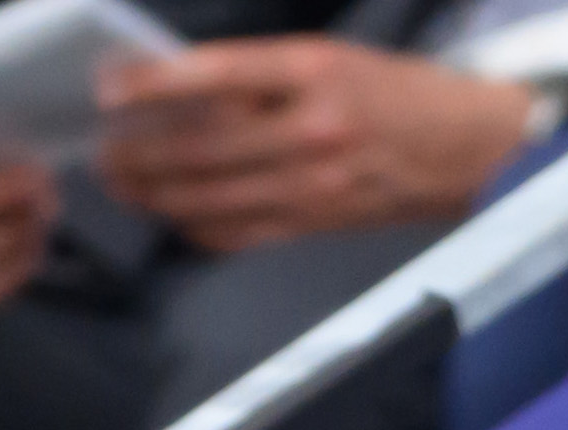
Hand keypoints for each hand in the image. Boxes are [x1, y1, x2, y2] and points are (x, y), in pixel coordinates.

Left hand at [91, 40, 534, 251]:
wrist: (464, 150)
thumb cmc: (396, 95)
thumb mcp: (330, 58)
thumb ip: (261, 75)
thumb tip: (185, 90)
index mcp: (314, 71)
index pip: (217, 76)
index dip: (156, 86)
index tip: (110, 88)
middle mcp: (311, 129)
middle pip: (204, 146)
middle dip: (143, 152)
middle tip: (102, 150)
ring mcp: (313, 184)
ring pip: (215, 195)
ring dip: (159, 194)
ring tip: (122, 184)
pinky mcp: (317, 223)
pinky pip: (243, 232)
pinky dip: (200, 227)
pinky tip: (173, 217)